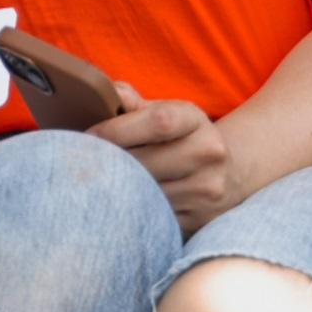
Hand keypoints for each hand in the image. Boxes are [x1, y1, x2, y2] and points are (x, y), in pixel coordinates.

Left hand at [89, 84, 243, 232]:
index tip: (88, 136)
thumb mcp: (166, 112)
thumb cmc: (180, 137)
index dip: (116, 130)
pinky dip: (133, 209)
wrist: (229, 172)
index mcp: (196, 120)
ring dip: (117, 189)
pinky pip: (154, 216)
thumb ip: (133, 103)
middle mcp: (209, 153)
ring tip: (98, 181)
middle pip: (145, 162)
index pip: (157, 122)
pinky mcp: (200, 219)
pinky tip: (122, 201)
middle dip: (108, 163)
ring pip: (146, 193)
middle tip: (82, 163)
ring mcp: (208, 189)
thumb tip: (107, 92)